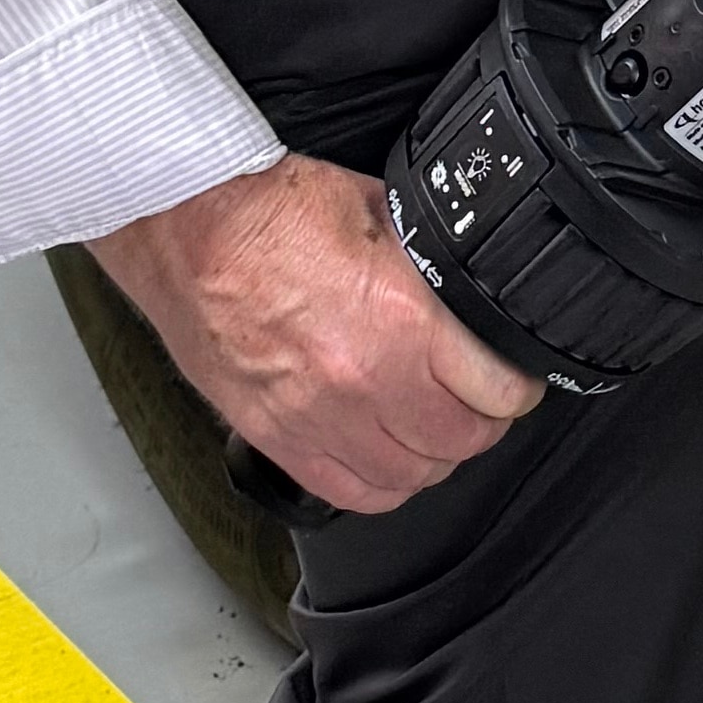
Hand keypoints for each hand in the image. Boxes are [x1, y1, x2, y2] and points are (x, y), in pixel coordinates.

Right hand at [100, 147, 541, 513]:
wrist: (185, 228)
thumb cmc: (270, 210)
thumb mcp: (382, 213)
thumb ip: (429, 266)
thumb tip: (468, 288)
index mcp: (400, 321)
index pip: (496, 391)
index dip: (516, 388)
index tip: (515, 381)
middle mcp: (362, 381)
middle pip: (458, 443)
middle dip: (482, 424)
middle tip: (482, 404)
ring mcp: (316, 418)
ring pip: (409, 477)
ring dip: (433, 457)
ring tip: (435, 428)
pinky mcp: (275, 438)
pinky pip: (349, 492)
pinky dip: (381, 482)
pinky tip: (387, 454)